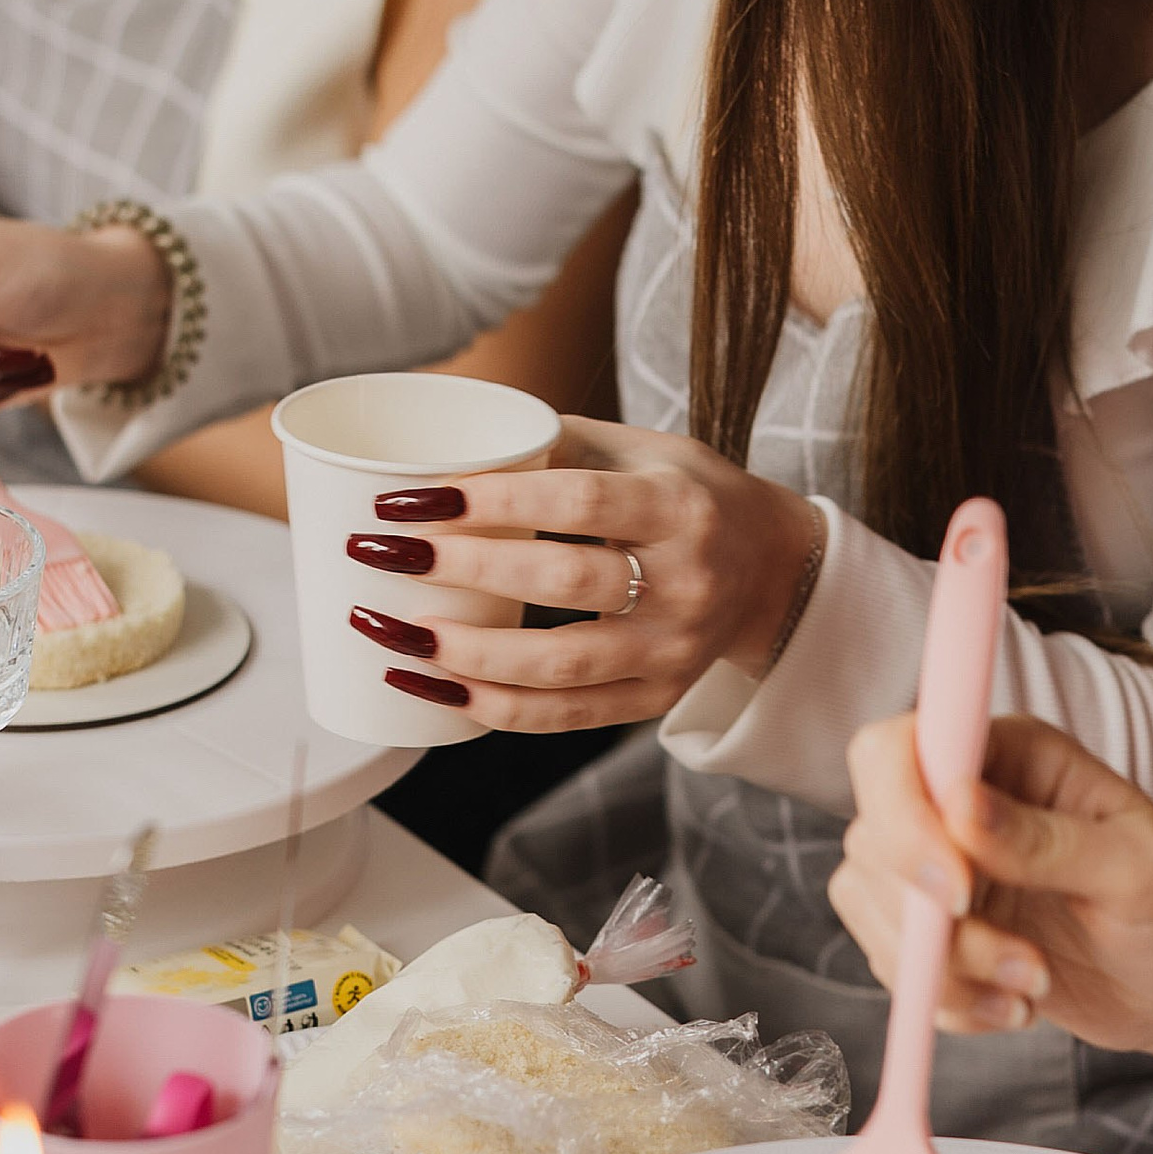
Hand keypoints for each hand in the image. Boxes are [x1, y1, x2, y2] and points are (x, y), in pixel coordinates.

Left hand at [336, 414, 824, 732]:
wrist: (770, 570)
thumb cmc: (687, 496)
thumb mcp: (645, 450)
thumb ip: (556, 443)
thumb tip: (445, 437)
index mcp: (680, 506)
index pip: (579, 502)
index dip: (492, 502)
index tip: (415, 497)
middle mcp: (686, 582)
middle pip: (563, 581)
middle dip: (461, 569)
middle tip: (382, 554)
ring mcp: (672, 651)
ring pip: (559, 665)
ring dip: (463, 654)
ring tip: (390, 632)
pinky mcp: (654, 699)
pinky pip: (564, 716)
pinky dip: (492, 707)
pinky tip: (433, 688)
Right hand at [828, 708, 1152, 1124]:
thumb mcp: (1135, 870)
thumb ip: (1046, 840)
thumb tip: (958, 809)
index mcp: (1008, 753)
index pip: (898, 750)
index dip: (903, 817)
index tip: (959, 891)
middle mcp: (958, 800)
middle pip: (872, 836)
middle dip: (934, 921)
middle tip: (1026, 967)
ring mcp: (938, 865)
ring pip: (872, 908)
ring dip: (946, 970)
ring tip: (1036, 988)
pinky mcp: (933, 930)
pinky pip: (895, 964)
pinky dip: (946, 1000)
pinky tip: (1014, 1009)